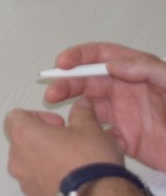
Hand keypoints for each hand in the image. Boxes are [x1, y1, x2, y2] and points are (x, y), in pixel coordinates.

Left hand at [5, 98, 123, 195]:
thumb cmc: (91, 164)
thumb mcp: (91, 128)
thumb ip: (81, 112)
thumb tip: (81, 106)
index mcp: (24, 135)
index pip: (15, 116)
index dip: (37, 116)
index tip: (57, 123)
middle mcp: (17, 157)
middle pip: (22, 139)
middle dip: (42, 137)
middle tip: (67, 141)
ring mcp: (24, 180)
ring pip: (28, 161)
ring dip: (45, 157)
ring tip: (72, 161)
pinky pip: (36, 180)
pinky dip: (48, 176)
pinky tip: (71, 178)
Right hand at [43, 42, 165, 169]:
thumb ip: (144, 68)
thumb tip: (111, 65)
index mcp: (135, 71)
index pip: (100, 56)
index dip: (78, 57)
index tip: (63, 64)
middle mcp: (125, 90)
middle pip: (87, 81)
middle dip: (66, 83)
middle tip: (52, 92)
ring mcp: (124, 115)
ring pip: (88, 106)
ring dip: (72, 108)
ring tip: (61, 115)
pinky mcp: (125, 139)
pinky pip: (100, 134)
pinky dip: (89, 134)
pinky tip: (86, 136)